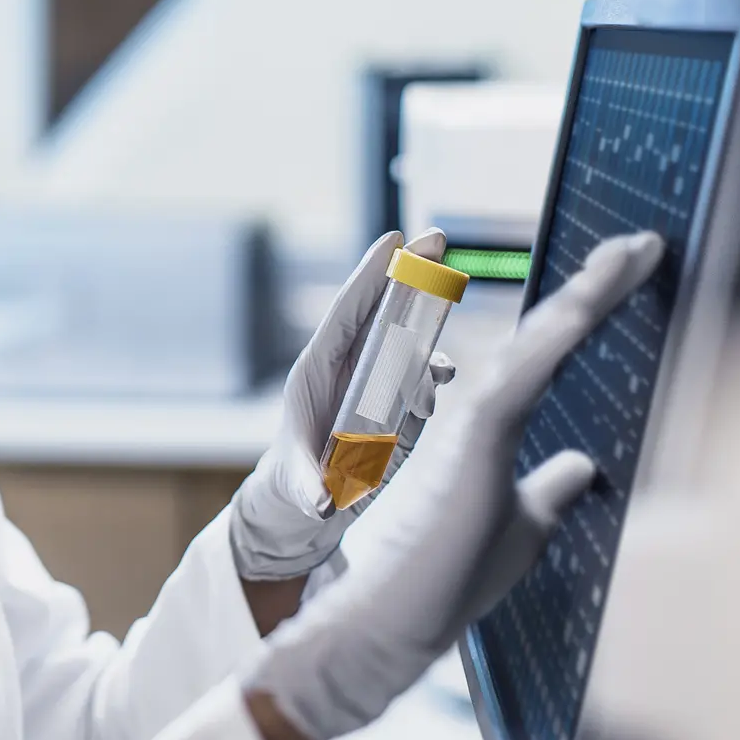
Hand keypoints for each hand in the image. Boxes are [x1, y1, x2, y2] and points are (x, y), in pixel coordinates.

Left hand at [230, 229, 455, 581]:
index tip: (393, 240)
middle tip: (437, 235)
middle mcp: (348, 367)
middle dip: (407, 272)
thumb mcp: (297, 487)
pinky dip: (436, 372)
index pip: (345, 313)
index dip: (368, 275)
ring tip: (445, 332)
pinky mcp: (396, 402)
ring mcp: (374, 382)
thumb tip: (322, 502)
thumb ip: (309, 489)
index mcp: (316, 371)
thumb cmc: (294, 486)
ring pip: (405, 338)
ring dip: (429, 322)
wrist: (307, 504)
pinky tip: (444, 378)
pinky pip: (421, 376)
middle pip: (380, 310)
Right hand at [244, 231, 665, 739]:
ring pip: (537, 343)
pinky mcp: (473, 437)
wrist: (393, 619)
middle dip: (597, 288)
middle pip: (546, 337)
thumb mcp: (521, 528)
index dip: (588, 316)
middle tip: (642, 245)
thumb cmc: (445, 580)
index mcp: (491, 430)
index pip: (547, 360)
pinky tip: (589, 305)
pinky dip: (556, 337)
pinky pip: (522, 375)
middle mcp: (480, 413)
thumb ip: (548, 491)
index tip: (631, 275)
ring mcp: (473, 422)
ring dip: (588, 297)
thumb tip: (582, 465)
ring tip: (630, 254)